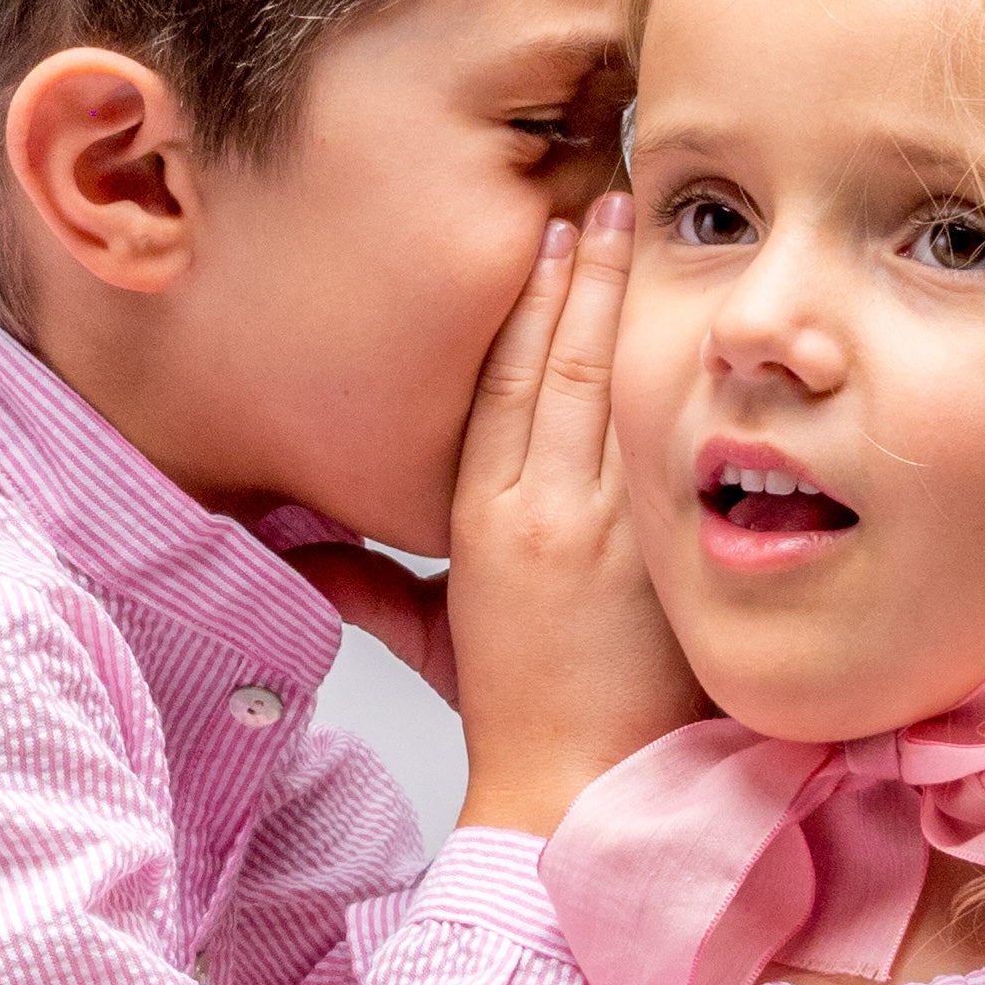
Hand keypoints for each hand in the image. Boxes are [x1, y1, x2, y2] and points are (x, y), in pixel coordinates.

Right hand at [354, 195, 697, 835]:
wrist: (581, 797)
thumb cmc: (524, 728)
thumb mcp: (435, 650)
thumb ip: (371, 594)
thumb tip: (299, 567)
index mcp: (478, 524)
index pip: (499, 384)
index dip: (523, 301)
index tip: (550, 234)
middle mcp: (537, 509)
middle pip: (558, 358)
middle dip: (585, 267)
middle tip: (613, 187)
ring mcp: (604, 524)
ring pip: (611, 378)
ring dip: (628, 292)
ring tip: (652, 217)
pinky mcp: (661, 547)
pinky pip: (663, 434)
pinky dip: (670, 365)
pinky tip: (685, 312)